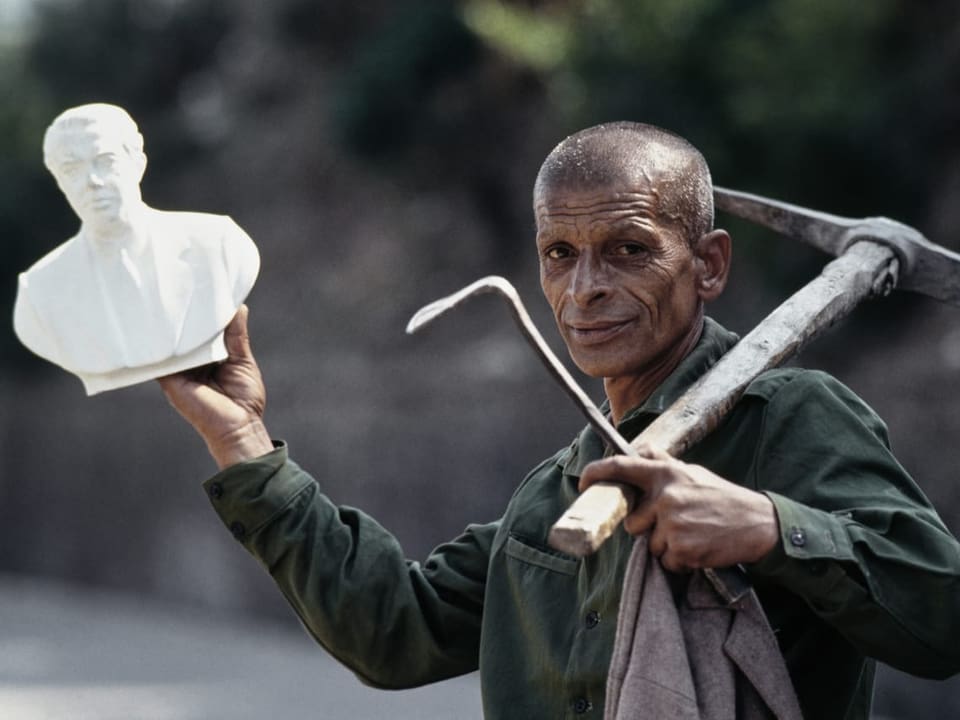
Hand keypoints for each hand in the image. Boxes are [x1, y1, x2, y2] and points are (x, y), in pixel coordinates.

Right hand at [158, 304, 273, 468]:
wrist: (239, 427)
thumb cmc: (244, 399)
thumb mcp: (242, 359)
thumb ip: (236, 335)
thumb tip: (239, 306)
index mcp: (206, 358)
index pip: (199, 331)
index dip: (200, 314)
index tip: (200, 289)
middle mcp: (189, 363)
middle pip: (183, 335)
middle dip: (183, 316)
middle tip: (182, 288)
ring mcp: (178, 371)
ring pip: (170, 343)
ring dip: (172, 326)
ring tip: (171, 300)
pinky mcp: (170, 380)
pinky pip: (161, 359)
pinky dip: (161, 344)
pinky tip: (161, 326)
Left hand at [578, 448, 778, 571]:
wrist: (759, 523)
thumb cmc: (723, 497)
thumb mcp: (692, 472)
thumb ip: (663, 464)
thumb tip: (638, 450)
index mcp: (666, 474)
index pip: (621, 467)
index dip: (596, 473)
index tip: (582, 483)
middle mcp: (666, 496)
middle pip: (634, 523)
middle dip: (650, 528)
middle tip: (679, 524)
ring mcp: (672, 524)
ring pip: (651, 545)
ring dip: (668, 546)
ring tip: (694, 534)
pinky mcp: (681, 549)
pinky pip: (667, 562)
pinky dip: (680, 561)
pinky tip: (700, 548)